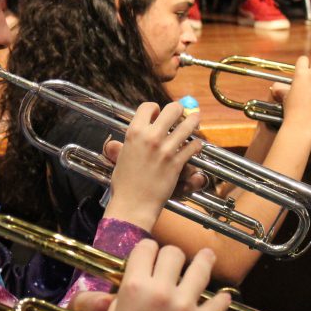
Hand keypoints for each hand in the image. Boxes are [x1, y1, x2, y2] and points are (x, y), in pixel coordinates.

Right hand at [97, 241, 230, 310]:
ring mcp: (185, 306)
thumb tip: (124, 286)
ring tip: (208, 256)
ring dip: (204, 261)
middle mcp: (161, 291)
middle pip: (173, 253)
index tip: (150, 255)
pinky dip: (222, 299)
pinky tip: (222, 297)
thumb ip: (119, 298)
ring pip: (200, 268)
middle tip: (173, 264)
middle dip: (171, 256)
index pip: (145, 248)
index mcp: (134, 287)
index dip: (147, 250)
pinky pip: (219, 302)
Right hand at [104, 101, 202, 230]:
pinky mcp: (178, 162)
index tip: (158, 115)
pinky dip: (196, 144)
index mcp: (134, 132)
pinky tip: (195, 145)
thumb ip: (123, 146)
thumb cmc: (124, 183)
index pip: (148, 106)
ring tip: (196, 120)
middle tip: (182, 113)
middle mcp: (151, 136)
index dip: (155, 109)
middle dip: (179, 109)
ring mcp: (166, 149)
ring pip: (188, 125)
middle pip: (173, 109)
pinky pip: (193, 146)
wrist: (133, 203)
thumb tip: (114, 144)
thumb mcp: (120, 159)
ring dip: (193, 122)